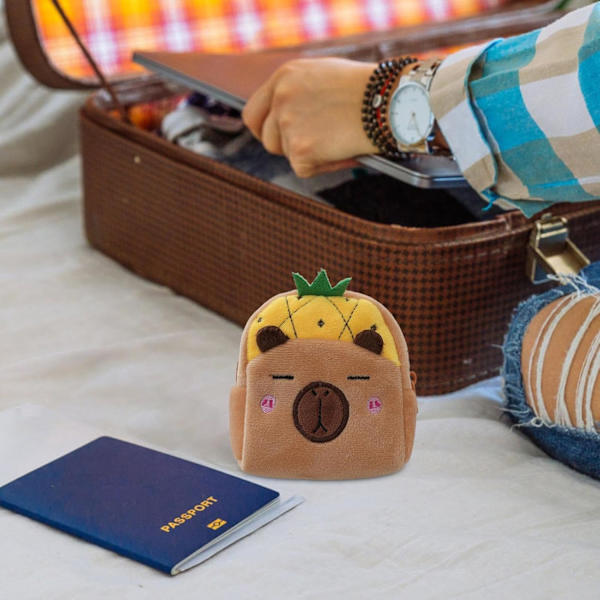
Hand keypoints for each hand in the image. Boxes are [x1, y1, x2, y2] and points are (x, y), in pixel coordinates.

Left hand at [242, 58, 378, 177]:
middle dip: (285, 146)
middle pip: (266, 138)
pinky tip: (344, 150)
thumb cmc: (368, 90)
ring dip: (307, 154)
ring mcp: (288, 124)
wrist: (391, 100)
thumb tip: (285, 119)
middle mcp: (281, 98)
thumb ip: (298, 93)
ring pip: (286, 154)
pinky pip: (304, 168)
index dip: (263, 129)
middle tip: (310, 147)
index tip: (273, 138)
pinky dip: (324, 165)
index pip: (253, 112)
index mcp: (284, 77)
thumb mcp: (324, 77)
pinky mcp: (300, 150)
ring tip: (337, 142)